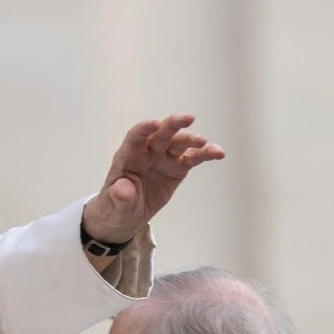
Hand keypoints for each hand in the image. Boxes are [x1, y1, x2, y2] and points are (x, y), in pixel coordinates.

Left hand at [82, 114, 224, 244]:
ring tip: (205, 143)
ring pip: (179, 143)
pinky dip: (205, 154)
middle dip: (174, 124)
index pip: (135, 138)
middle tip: (188, 118)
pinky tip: (218, 153)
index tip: (154, 123)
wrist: (126, 215)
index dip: (143, 130)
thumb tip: (123, 188)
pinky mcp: (177, 168)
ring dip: (192, 140)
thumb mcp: (114, 207)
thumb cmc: (115, 207)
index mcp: (127, 157)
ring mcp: (163, 158)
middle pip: (161, 134)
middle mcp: (147, 153)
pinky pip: (193, 158)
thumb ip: (119, 196)